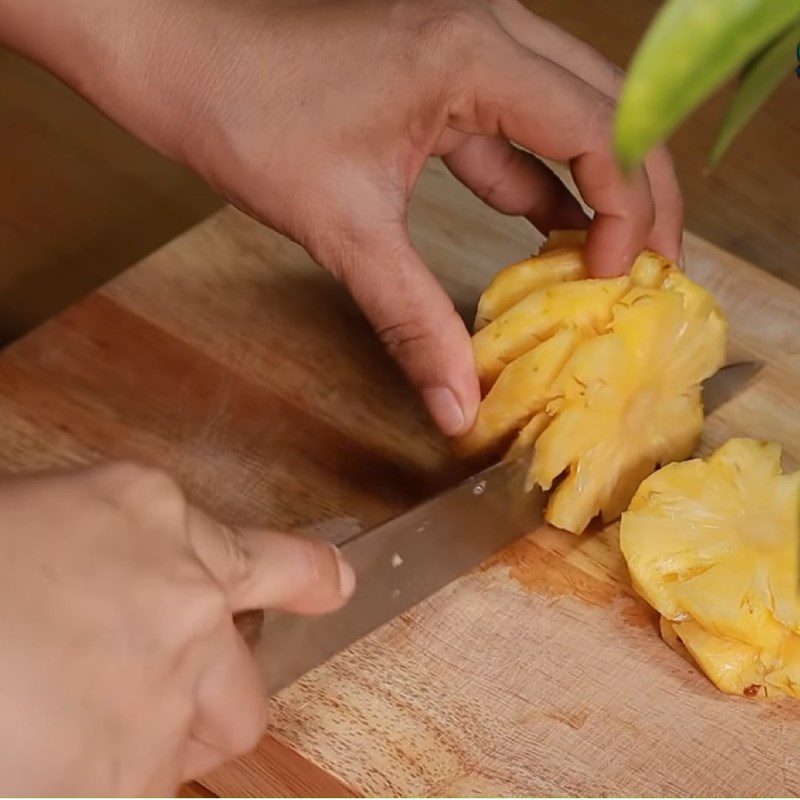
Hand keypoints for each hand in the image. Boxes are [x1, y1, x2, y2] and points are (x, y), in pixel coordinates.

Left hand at [0, 0, 682, 435]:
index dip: (628, 208)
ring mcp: (469, 48)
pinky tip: (547, 237)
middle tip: (653, 268)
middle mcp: (489, 32)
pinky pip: (514, 132)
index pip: (601, 130)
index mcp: (474, 54)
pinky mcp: (444, 77)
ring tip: (610, 263)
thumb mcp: (344, 229)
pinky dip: (536, 185)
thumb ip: (411, 319)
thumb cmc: (248, 118)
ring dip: (592, 189)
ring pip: (568, 118)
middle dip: (639, 191)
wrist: (181, 64)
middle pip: (609, 110)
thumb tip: (456, 405)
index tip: (618, 279)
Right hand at [0, 462, 353, 794]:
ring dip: (150, 746)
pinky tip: (44, 758)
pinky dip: (106, 781)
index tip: (336, 583)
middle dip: (207, 695)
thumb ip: (101, 560)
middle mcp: (180, 591)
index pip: (260, 550)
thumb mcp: (35, 527)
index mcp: (143, 510)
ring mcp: (168, 682)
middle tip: (148, 703)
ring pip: (202, 737)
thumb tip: (108, 594)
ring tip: (63, 733)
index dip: (304, 574)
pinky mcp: (134, 769)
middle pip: (242, 672)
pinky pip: (142, 786)